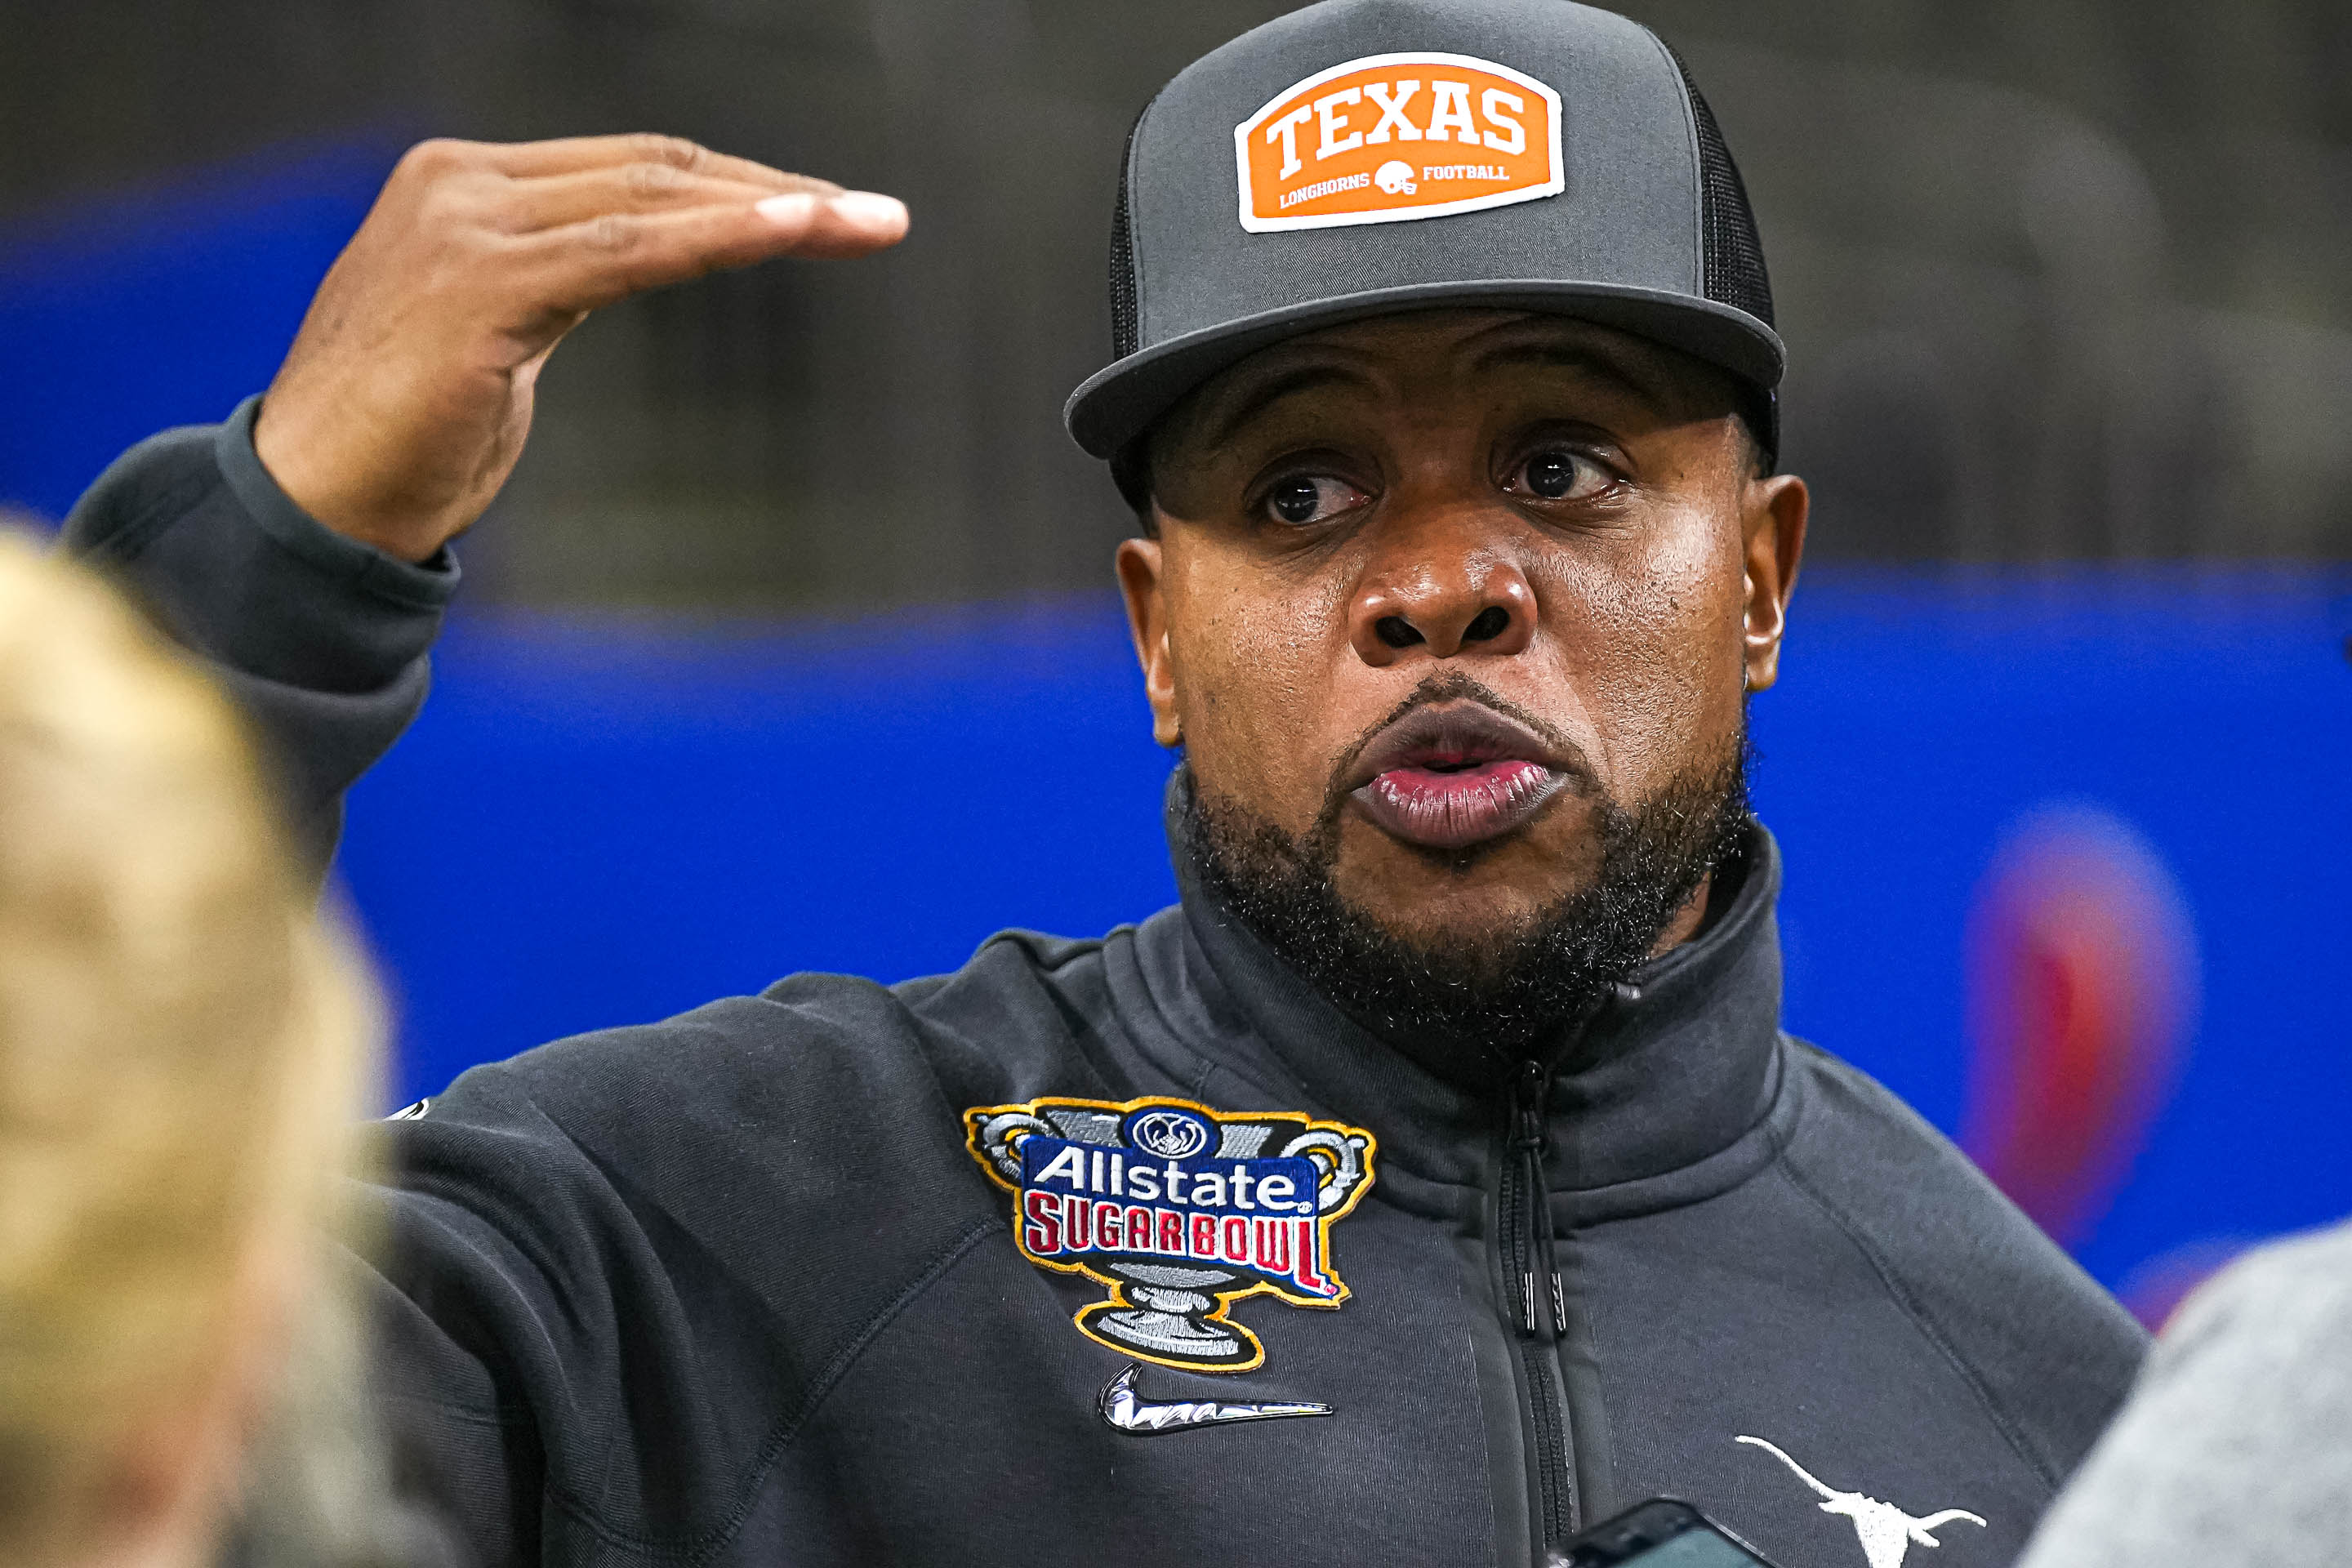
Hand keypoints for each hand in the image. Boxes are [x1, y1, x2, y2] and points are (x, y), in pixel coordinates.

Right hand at [252, 135, 906, 562]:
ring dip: (777, 211)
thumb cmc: (404, 442)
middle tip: (878, 215)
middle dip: (778, 191)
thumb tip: (634, 262)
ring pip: (654, 202)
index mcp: (464, 183)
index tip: (827, 211)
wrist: (311, 507)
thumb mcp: (496, 335)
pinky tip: (794, 231)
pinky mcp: (481, 287)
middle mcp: (461, 184)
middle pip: (656, 171)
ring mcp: (465, 227)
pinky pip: (629, 253)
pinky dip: (721, 238)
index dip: (737, 185)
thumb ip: (557, 280)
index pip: (630, 168)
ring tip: (869, 222)